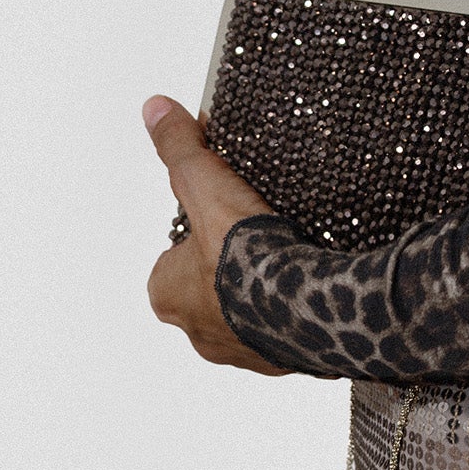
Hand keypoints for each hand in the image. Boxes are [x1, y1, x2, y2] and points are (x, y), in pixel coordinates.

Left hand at [142, 97, 290, 374]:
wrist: (306, 303)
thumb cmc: (246, 254)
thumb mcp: (205, 183)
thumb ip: (180, 148)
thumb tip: (154, 109)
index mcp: (167, 295)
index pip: (174, 259)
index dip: (200, 233)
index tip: (226, 215)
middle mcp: (196, 332)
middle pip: (210, 287)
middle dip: (232, 266)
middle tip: (262, 232)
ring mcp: (239, 351)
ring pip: (248, 314)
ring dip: (265, 292)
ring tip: (293, 253)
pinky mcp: (282, 360)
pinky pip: (285, 332)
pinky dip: (296, 312)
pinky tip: (314, 281)